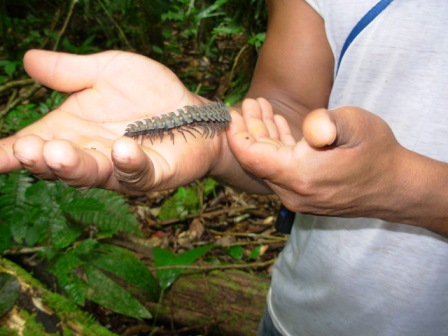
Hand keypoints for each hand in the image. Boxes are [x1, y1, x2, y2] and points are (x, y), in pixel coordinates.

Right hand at [0, 50, 220, 193]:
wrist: (191, 109)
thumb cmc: (149, 93)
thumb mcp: (107, 72)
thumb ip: (71, 72)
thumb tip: (28, 59)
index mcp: (72, 131)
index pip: (35, 143)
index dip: (12, 153)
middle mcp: (91, 153)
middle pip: (60, 164)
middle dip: (41, 159)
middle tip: (28, 149)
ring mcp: (121, 167)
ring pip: (93, 173)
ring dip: (75, 166)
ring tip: (59, 152)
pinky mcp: (152, 173)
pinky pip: (138, 173)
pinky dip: (129, 163)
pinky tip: (123, 149)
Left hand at [227, 97, 404, 218]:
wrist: (397, 188)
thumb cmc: (378, 153)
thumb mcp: (358, 127)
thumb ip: (329, 123)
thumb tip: (312, 126)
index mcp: (299, 175)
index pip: (251, 156)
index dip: (237, 134)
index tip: (229, 113)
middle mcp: (293, 192)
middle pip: (257, 159)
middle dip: (249, 130)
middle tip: (246, 103)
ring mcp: (298, 197)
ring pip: (269, 164)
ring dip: (263, 136)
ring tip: (259, 108)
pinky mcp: (305, 196)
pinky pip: (281, 171)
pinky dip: (277, 148)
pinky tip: (276, 127)